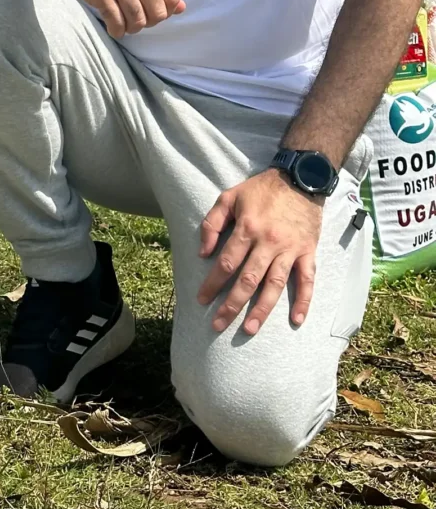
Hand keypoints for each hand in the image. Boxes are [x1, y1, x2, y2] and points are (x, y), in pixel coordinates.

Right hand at [47, 0, 184, 38]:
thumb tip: (180, 8)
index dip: (166, 12)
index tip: (152, 12)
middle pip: (158, 13)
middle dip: (150, 22)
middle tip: (137, 19)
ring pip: (138, 21)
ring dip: (132, 28)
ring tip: (124, 23)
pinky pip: (117, 23)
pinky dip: (117, 31)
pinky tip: (113, 27)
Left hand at [197, 169, 322, 333]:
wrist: (300, 178)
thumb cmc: (261, 188)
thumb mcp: (229, 196)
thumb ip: (212, 223)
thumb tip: (203, 252)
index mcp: (247, 228)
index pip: (226, 262)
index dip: (212, 283)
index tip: (201, 300)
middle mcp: (268, 242)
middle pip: (248, 279)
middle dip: (231, 305)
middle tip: (218, 325)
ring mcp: (289, 249)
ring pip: (274, 284)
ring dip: (262, 309)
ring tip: (249, 329)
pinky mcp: (308, 252)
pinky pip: (307, 280)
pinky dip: (304, 301)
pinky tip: (296, 320)